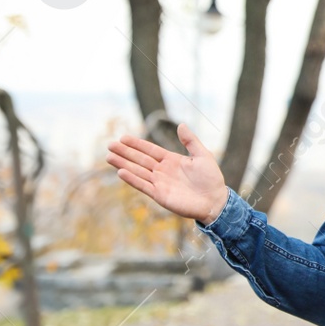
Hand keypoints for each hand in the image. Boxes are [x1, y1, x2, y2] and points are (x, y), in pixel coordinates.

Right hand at [106, 123, 229, 224]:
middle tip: (110, 145)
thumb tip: (181, 125)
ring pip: (138, 171)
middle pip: (140, 159)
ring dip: (123, 164)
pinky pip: (143, 185)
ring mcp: (160, 183)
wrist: (215, 201)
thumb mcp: (203, 156)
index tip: (123, 137)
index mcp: (171, 160)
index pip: (150, 150)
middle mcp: (163, 171)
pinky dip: (132, 179)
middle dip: (125, 152)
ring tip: (109, 157)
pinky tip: (121, 172)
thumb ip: (191, 141)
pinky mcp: (159, 195)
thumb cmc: (211, 179)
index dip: (137, 144)